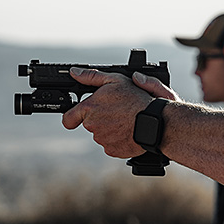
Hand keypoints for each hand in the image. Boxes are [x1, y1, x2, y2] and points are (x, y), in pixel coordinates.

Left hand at [61, 69, 178, 157]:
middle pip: (89, 124)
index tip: (75, 118)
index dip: (72, 117)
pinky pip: (110, 145)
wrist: (155, 122)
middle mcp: (93, 126)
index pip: (68, 119)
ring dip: (109, 129)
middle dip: (99, 118)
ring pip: (101, 135)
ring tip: (124, 120)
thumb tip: (74, 72)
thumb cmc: (136, 99)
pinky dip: (117, 139)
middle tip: (115, 112)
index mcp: (89, 108)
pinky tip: (127, 131)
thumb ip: (91, 77)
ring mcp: (102, 140)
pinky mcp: (112, 150)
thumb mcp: (115, 80)